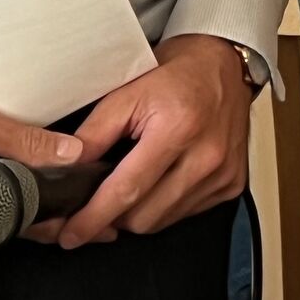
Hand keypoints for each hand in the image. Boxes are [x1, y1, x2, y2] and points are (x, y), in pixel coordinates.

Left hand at [53, 34, 253, 247]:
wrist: (225, 64)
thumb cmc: (176, 74)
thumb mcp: (127, 92)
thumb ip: (95, 133)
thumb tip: (66, 170)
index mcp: (177, 128)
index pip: (127, 189)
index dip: (93, 218)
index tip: (71, 235)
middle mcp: (206, 155)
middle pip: (144, 217)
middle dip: (115, 215)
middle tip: (103, 197)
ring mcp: (223, 173)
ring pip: (164, 221)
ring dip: (142, 212)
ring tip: (135, 183)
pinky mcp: (233, 183)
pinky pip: (187, 213)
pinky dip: (168, 205)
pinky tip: (164, 180)